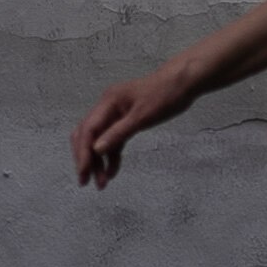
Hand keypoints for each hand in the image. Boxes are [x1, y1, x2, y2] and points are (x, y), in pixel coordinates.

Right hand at [73, 59, 198, 187]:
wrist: (183, 83)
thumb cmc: (164, 96)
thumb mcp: (142, 116)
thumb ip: (118, 133)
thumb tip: (95, 150)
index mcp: (108, 102)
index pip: (88, 130)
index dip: (83, 153)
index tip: (84, 173)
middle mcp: (107, 107)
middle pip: (87, 136)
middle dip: (85, 159)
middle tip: (85, 182)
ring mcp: (116, 114)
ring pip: (100, 140)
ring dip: (98, 161)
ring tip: (102, 183)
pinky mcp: (126, 121)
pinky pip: (113, 140)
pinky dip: (111, 155)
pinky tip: (112, 171)